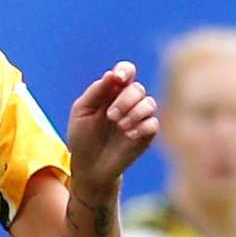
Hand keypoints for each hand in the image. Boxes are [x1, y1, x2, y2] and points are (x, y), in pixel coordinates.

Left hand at [67, 62, 158, 193]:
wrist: (89, 166)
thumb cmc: (82, 137)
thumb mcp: (82, 112)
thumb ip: (96, 92)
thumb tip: (112, 74)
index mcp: (111, 92)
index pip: (126, 71)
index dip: (125, 70)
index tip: (119, 78)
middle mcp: (128, 102)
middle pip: (137, 88)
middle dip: (124, 100)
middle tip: (110, 116)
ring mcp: (139, 117)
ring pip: (149, 103)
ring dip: (134, 113)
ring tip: (119, 126)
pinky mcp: (146, 134)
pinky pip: (153, 122)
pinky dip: (142, 126)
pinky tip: (129, 135)